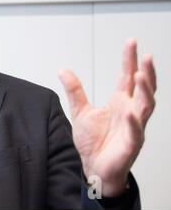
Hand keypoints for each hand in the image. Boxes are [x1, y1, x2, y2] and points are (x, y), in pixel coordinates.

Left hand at [59, 39, 156, 196]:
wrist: (93, 167)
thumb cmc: (93, 142)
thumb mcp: (80, 111)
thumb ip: (74, 90)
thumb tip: (63, 69)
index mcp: (120, 102)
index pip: (127, 76)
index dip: (130, 60)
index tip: (131, 42)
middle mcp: (130, 111)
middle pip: (143, 88)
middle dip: (146, 71)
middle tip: (145, 55)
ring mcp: (134, 127)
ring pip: (146, 106)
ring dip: (146, 91)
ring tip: (141, 75)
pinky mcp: (131, 143)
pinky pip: (136, 131)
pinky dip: (135, 122)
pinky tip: (132, 113)